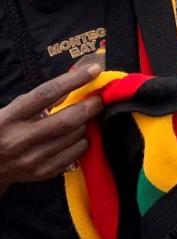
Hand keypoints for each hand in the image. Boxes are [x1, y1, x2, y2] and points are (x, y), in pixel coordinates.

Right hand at [0, 64, 102, 188]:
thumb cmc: (5, 129)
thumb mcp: (14, 110)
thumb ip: (41, 97)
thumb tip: (76, 80)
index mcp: (10, 117)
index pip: (46, 94)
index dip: (73, 80)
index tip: (94, 70)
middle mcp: (19, 139)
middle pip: (66, 120)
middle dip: (90, 106)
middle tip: (101, 98)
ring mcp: (31, 159)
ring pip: (74, 136)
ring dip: (86, 123)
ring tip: (87, 116)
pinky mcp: (41, 172)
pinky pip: (74, 153)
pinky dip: (82, 141)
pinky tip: (79, 134)